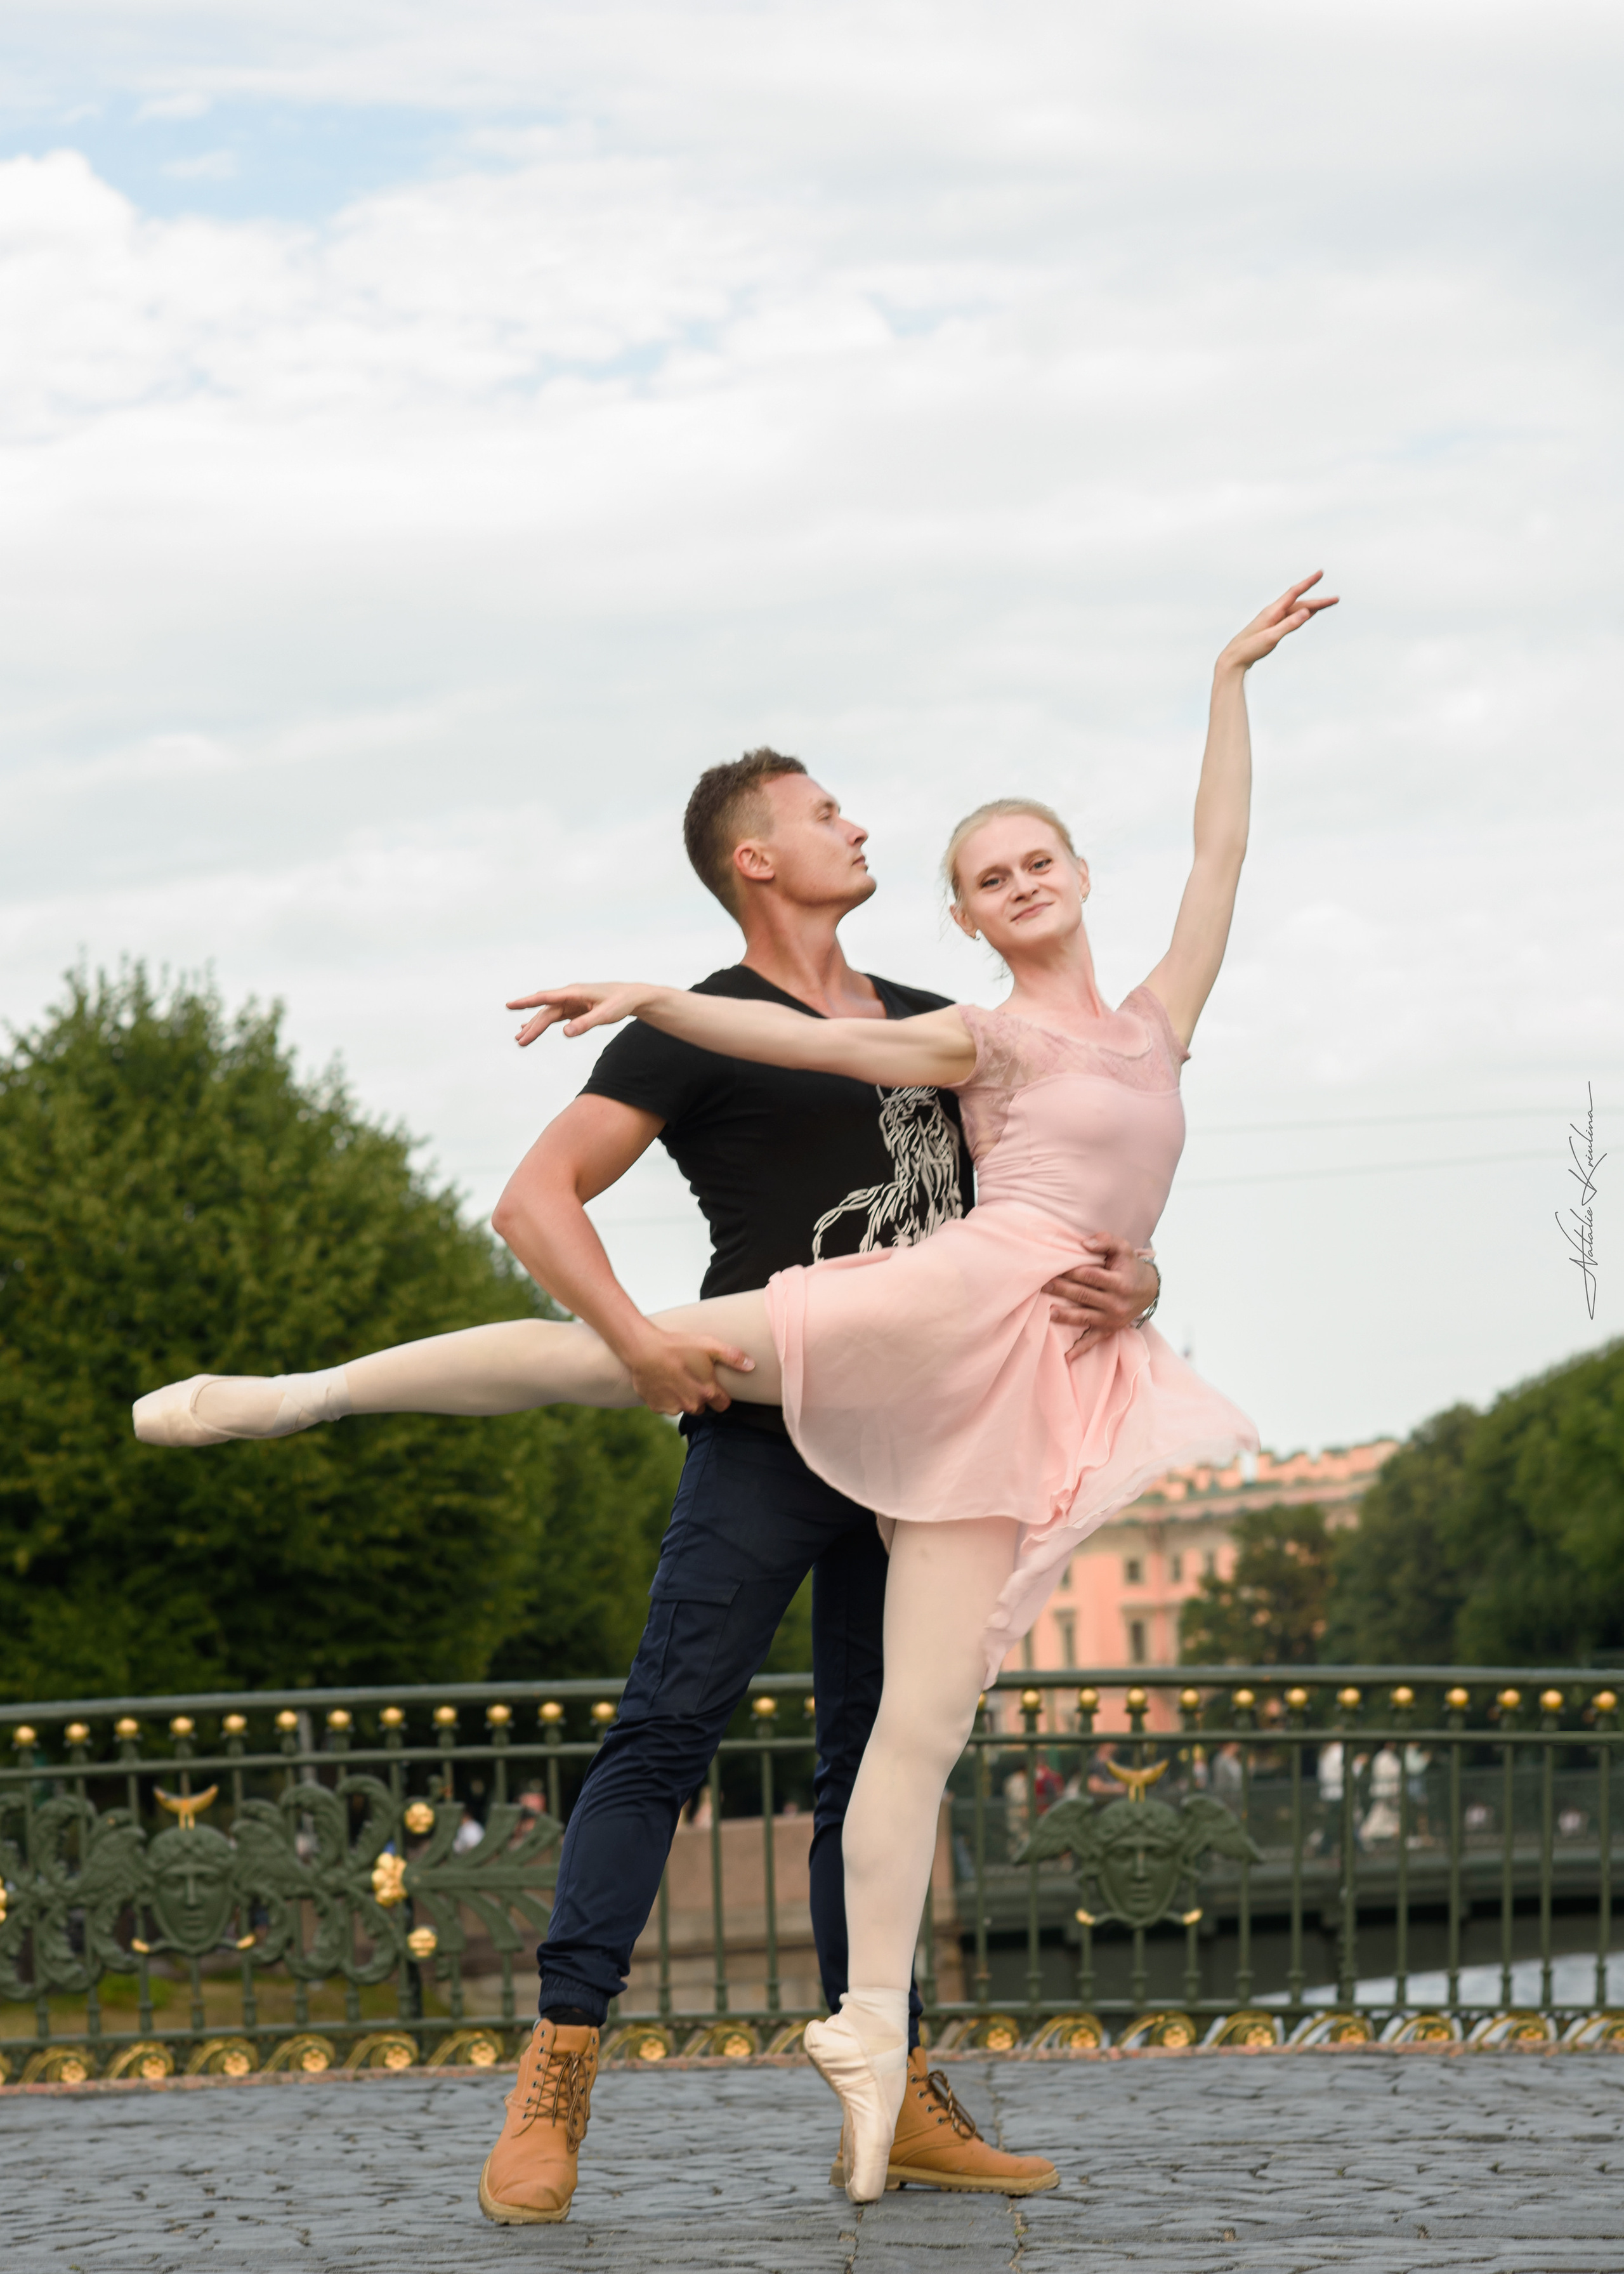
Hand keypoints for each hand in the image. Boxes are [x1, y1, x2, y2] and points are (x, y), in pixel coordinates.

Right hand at [508, 982, 662, 1047]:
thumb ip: (586, 1023)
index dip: (526, 1002)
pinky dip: (542, 1023)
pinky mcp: (574, 1008)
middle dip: (532, 1026)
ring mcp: (571, 1002)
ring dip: (534, 1026)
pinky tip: (530, 1028)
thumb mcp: (605, 1015)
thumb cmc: (620, 1003)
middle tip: (520, 1042)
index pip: (546, 998)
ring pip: (548, 1014)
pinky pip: (554, 1016)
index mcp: (574, 992)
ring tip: (520, 1040)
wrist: (632, 997)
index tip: (510, 1005)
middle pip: (545, 1011)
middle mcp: (569, 995)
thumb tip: (565, 1033)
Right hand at [624, 1323, 756, 1416]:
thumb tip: (752, 1366)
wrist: (643, 1349)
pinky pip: (665, 1406)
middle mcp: (691, 1405)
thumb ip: (732, 1357)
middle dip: (699, 1396)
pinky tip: (662, 1381)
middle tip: (692, 1377)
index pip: (723, 1404)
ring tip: (675, 1377)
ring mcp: (672, 1408)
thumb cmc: (677, 1346)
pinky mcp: (656, 1407)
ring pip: (683, 1406)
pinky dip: (665, 1397)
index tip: (714, 1385)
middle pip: (702, 1406)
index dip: (720, 1395)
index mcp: (707, 1392)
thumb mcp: (708, 1345)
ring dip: (681, 1397)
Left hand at [1043, 1236, 1159, 1358]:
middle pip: (1084, 1295)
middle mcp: (1116, 1302)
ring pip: (1084, 1317)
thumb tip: (1084, 1244)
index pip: (1090, 1276)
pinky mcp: (1109, 1329)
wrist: (1147, 1289)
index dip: (1071, 1271)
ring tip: (1049, 1311)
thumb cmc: (1128, 1266)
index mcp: (1118, 1282)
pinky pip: (1094, 1340)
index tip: (1054, 1266)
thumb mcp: (1123, 1248)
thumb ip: (1105, 1241)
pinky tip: (1067, 1357)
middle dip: (1062, 1290)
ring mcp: (1112, 1318)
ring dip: (1065, 1316)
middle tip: (1044, 1285)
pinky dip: (1080, 1350)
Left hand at [1219, 572, 1338, 673]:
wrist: (1234, 659)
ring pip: (1297, 611)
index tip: (1320, 573)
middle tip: (1336, 599)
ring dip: (1313, 607)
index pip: (1294, 593)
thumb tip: (1307, 612)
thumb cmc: (1250, 649)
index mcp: (1272, 612)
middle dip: (1319, 601)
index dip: (1308, 582)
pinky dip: (1303, 614)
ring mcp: (1273, 620)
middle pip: (1300, 603)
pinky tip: (1309, 613)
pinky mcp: (1272, 628)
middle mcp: (1273, 613)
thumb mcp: (1271, 638)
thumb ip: (1289, 625)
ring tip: (1329, 603)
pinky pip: (1292, 618)